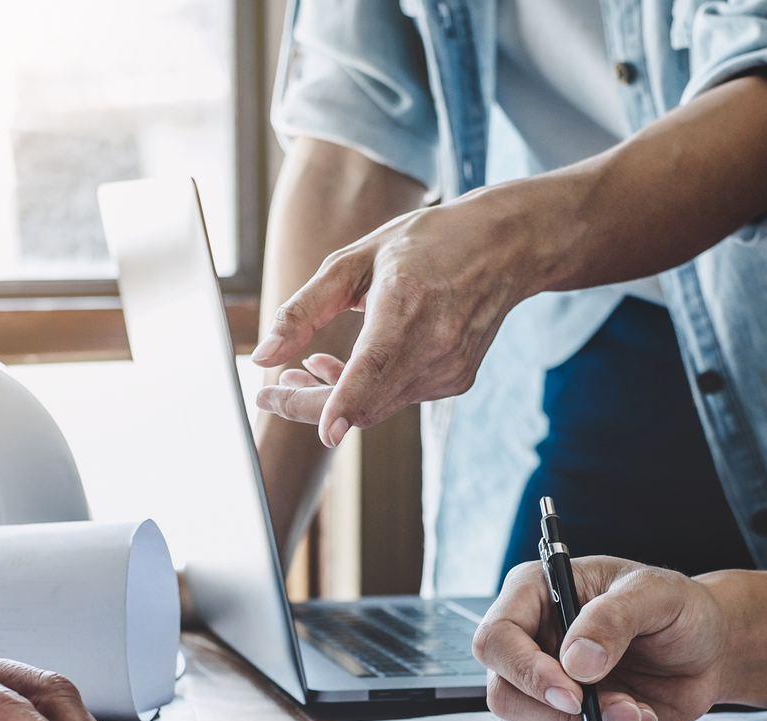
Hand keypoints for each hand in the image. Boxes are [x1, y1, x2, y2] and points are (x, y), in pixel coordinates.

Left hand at [252, 192, 541, 446]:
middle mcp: (435, 345)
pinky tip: (347, 364)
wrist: (504, 248)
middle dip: (310, 405)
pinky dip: (367, 391)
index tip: (326, 431)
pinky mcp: (456, 381)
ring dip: (335, 398)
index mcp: (408, 305)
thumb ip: (303, 309)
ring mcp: (450, 369)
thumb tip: (262, 356)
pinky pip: (398, 398)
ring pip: (378, 406)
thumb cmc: (425, 244)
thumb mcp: (355, 260)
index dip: (347, 401)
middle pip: (365, 402)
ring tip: (307, 365)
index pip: (375, 366)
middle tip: (272, 392)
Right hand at [474, 557, 730, 720]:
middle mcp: (531, 643)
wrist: (709, 649)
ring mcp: (546, 688)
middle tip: (627, 708)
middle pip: (504, 695)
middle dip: (565, 715)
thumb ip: (613, 618)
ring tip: (645, 715)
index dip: (524, 671)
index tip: (572, 693)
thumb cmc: (677, 608)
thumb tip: (575, 662)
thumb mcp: (656, 594)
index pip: (496, 639)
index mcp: (535, 596)